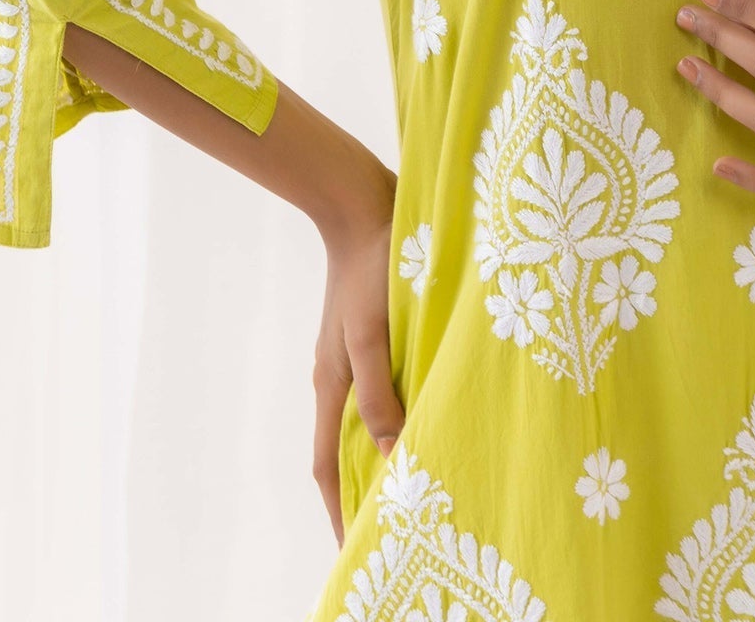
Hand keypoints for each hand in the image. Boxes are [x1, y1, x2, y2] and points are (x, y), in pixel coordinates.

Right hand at [311, 157, 403, 546]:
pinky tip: (423, 418)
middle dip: (362, 493)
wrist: (364, 204)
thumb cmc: (371, 267)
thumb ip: (380, 393)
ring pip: (366, 421)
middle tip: (391, 530)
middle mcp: (338, 377)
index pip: (330, 467)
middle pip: (346, 450)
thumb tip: (391, 455)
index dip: (341, 511)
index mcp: (331, 384)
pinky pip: (382, 390)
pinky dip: (397, 416)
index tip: (359, 550)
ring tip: (412, 487)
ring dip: (383, 455)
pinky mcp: (374, 334)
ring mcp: (354, 355)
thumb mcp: (373, 334)